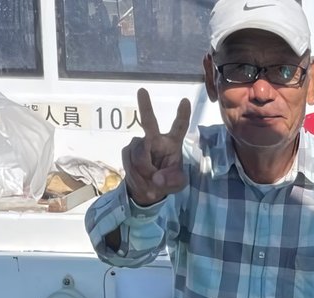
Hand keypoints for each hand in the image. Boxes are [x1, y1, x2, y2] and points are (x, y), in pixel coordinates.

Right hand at [122, 89, 190, 206]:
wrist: (146, 190)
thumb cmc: (166, 181)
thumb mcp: (177, 185)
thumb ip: (172, 180)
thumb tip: (157, 178)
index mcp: (172, 144)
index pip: (179, 127)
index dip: (182, 115)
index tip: (185, 101)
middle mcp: (155, 140)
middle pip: (149, 122)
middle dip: (145, 107)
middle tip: (142, 91)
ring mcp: (139, 144)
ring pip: (139, 154)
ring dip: (144, 170)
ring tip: (150, 180)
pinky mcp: (127, 151)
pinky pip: (130, 162)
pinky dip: (136, 174)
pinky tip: (140, 178)